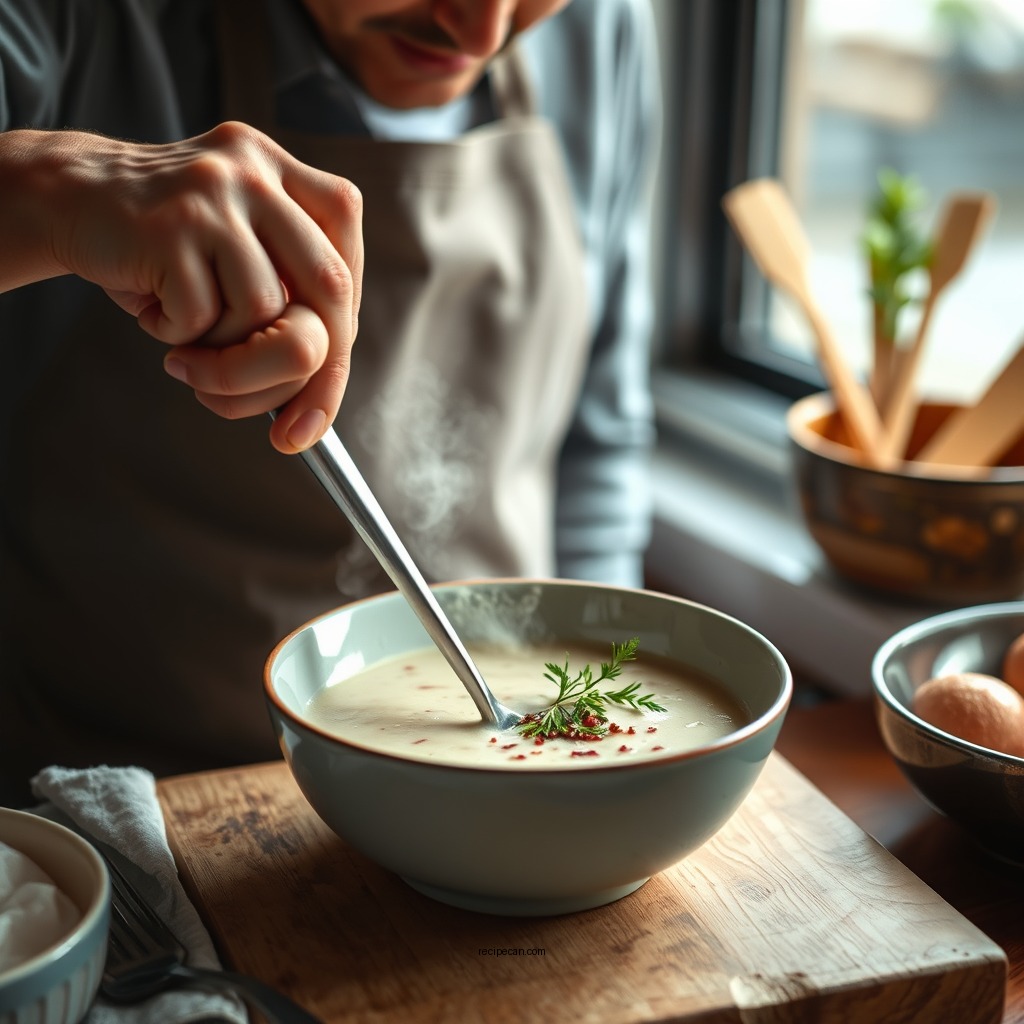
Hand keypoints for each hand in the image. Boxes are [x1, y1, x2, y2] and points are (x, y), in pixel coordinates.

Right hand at [6, 122, 362, 452]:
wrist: (68, 201)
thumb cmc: (166, 248)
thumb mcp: (242, 263)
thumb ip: (292, 303)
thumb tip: (321, 398)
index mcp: (289, 179)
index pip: (346, 271)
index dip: (343, 348)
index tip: (321, 407)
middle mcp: (260, 174)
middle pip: (329, 291)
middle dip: (311, 375)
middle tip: (286, 428)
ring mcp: (215, 193)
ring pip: (264, 311)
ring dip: (227, 355)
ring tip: (189, 338)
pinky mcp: (170, 224)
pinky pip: (202, 316)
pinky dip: (179, 336)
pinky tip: (155, 309)